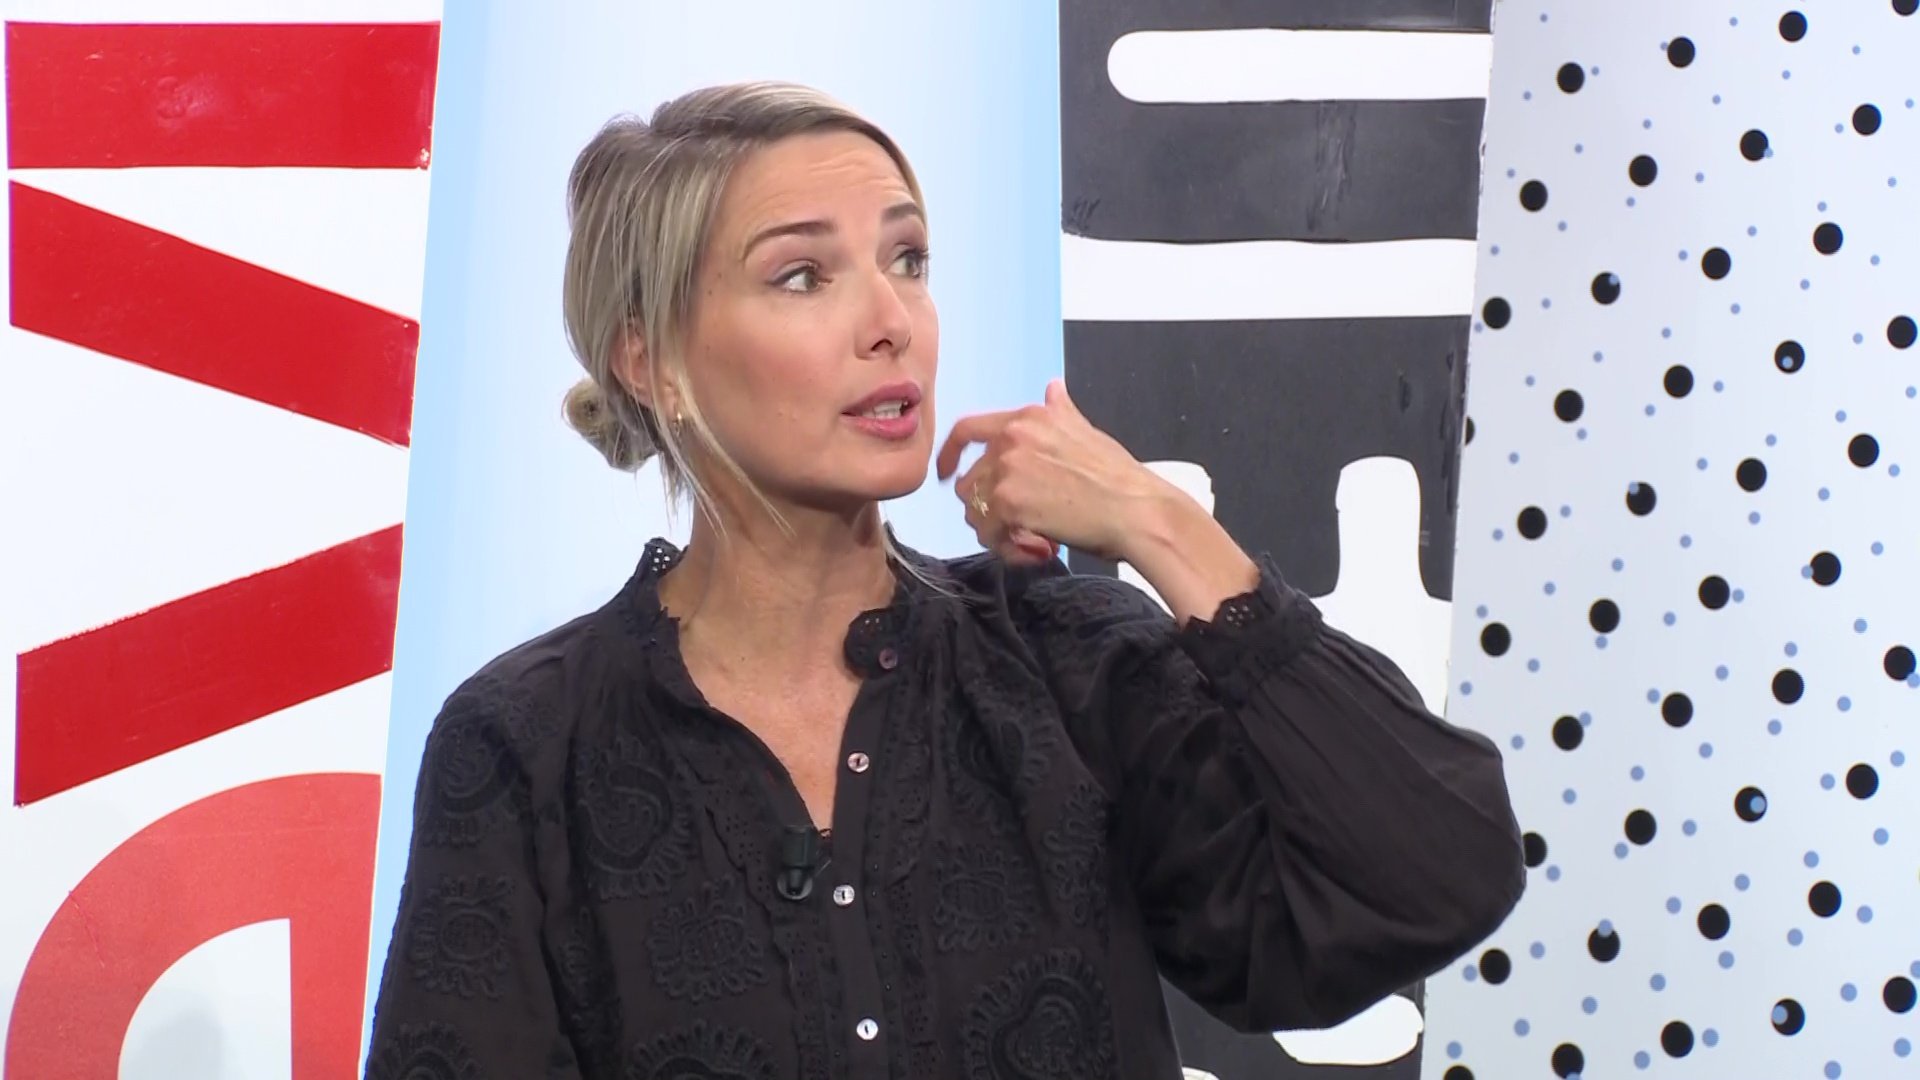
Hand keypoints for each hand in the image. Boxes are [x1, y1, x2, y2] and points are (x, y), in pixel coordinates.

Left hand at [935, 378, 1171, 565]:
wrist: (1136, 510)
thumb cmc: (1119, 478)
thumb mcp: (1086, 431)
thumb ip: (1060, 411)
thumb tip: (1053, 387)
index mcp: (1029, 418)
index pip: (968, 429)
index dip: (949, 453)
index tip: (945, 473)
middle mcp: (1012, 438)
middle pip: (968, 480)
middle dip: (984, 508)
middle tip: (1011, 528)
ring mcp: (1007, 470)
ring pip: (974, 511)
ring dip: (995, 532)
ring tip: (1027, 541)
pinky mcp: (1008, 504)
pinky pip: (988, 533)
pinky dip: (1007, 548)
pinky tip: (1036, 550)